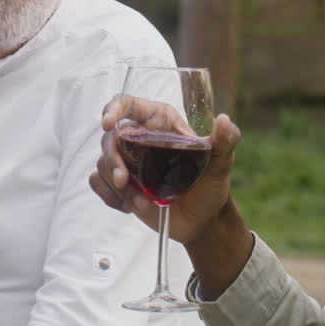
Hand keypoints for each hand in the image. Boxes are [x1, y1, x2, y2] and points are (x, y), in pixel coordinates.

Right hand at [89, 94, 241, 247]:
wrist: (202, 220)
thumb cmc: (212, 186)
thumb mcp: (222, 164)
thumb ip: (226, 142)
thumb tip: (223, 120)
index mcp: (161, 123)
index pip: (129, 104)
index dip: (114, 109)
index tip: (108, 123)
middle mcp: (139, 139)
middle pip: (110, 138)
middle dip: (111, 159)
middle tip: (123, 181)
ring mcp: (127, 162)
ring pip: (102, 162)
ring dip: (113, 182)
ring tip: (138, 200)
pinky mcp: (120, 184)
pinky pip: (98, 183)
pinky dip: (109, 195)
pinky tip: (131, 206)